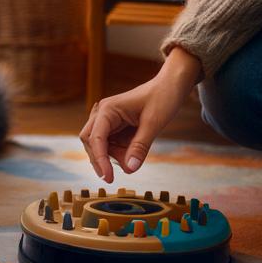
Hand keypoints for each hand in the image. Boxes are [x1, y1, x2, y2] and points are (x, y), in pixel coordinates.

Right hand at [80, 48, 201, 182]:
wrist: (171, 85)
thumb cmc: (163, 98)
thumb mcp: (154, 124)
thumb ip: (140, 147)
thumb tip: (130, 169)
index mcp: (108, 109)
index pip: (95, 138)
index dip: (99, 159)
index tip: (108, 177)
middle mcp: (103, 113)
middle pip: (90, 142)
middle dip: (100, 160)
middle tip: (112, 177)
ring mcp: (107, 119)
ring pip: (99, 145)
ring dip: (112, 156)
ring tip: (133, 159)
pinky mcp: (115, 125)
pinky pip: (110, 143)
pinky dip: (119, 153)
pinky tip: (131, 154)